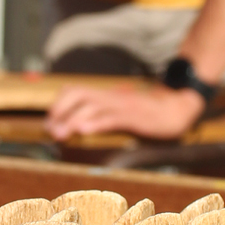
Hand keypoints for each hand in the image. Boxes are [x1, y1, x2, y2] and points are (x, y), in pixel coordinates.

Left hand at [45, 85, 204, 140]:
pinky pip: (111, 118)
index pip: (74, 90)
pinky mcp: (133, 117)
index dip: (58, 104)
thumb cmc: (146, 114)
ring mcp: (121, 105)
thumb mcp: (119, 111)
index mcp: (105, 95)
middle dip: (60, 110)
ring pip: (91, 107)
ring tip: (61, 134)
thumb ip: (101, 115)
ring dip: (72, 120)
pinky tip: (83, 131)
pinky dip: (95, 124)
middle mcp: (110, 97)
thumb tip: (77, 127)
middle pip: (77, 94)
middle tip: (51, 130)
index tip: (50, 122)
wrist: (175, 110)